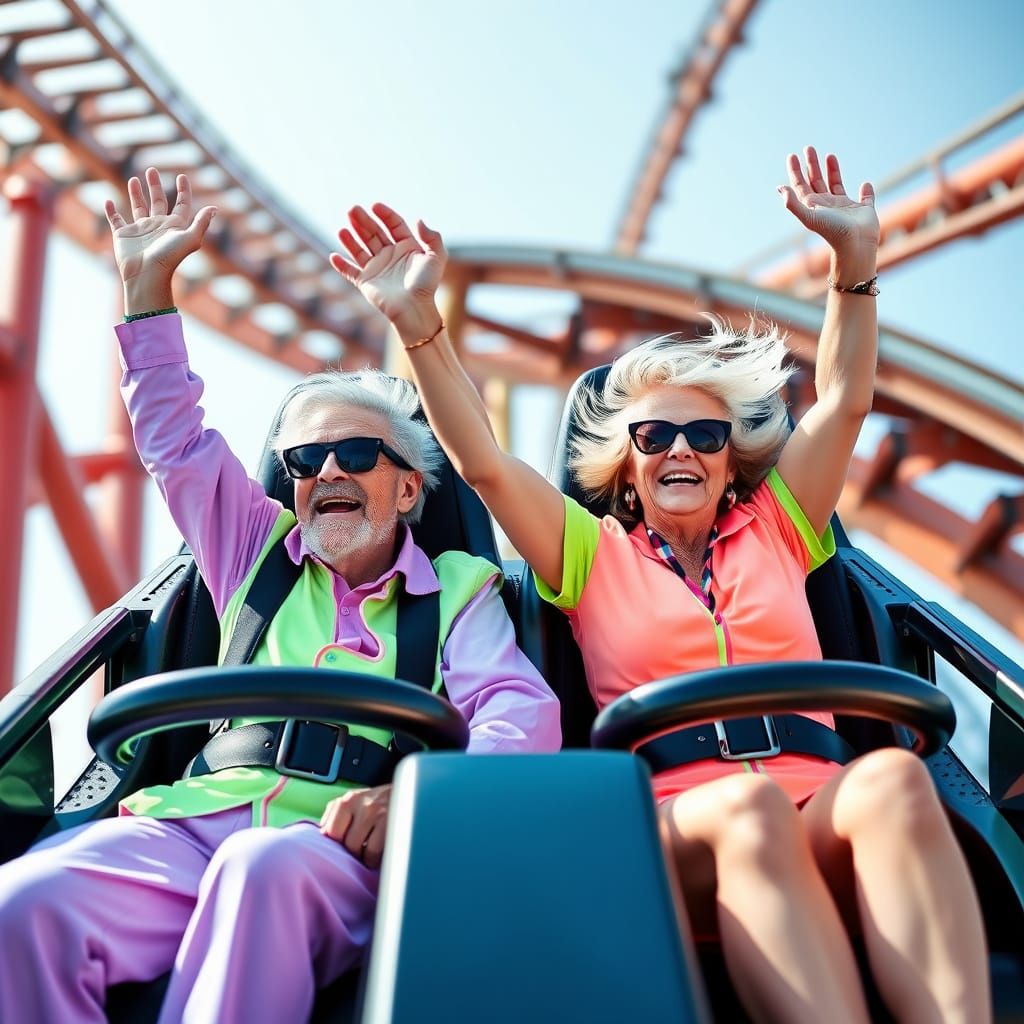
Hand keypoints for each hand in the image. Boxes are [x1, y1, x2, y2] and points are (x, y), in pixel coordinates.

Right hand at [104, 168, 216, 309]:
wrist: (147, 275)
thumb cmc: (170, 257)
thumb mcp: (190, 238)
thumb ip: (201, 223)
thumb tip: (214, 208)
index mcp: (175, 226)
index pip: (181, 205)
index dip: (183, 191)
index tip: (181, 177)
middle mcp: (158, 227)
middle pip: (158, 201)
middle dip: (155, 186)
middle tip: (152, 170)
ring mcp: (140, 230)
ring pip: (138, 207)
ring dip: (136, 194)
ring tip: (134, 179)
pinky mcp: (123, 235)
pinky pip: (116, 220)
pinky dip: (110, 211)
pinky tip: (108, 201)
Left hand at [320, 783, 390, 868]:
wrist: (413, 793)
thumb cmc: (381, 802)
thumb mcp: (357, 801)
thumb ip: (336, 814)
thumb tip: (322, 834)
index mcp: (348, 799)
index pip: (329, 832)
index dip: (337, 844)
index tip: (345, 845)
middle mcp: (361, 803)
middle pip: (343, 842)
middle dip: (351, 850)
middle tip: (360, 848)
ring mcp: (377, 813)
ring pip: (357, 849)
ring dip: (363, 855)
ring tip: (370, 850)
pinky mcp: (391, 824)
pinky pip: (373, 854)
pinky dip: (375, 859)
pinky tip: (380, 852)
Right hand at [329, 204, 445, 336]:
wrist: (414, 309)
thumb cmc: (426, 285)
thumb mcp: (437, 258)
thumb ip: (432, 237)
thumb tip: (418, 219)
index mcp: (407, 247)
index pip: (394, 225)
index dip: (385, 214)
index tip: (375, 206)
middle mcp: (390, 255)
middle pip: (373, 233)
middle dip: (363, 221)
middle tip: (352, 209)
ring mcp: (377, 268)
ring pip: (360, 248)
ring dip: (350, 238)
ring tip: (343, 228)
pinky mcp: (366, 282)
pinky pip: (350, 272)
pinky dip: (341, 265)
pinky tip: (334, 256)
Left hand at [778, 147, 878, 263]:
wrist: (855, 245)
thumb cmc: (831, 231)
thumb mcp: (809, 217)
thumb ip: (793, 204)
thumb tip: (780, 188)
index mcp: (814, 206)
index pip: (801, 186)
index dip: (795, 172)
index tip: (792, 156)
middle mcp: (827, 205)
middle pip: (816, 181)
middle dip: (811, 165)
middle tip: (808, 148)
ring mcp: (845, 207)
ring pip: (836, 184)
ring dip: (832, 170)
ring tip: (829, 154)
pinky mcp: (863, 209)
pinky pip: (865, 197)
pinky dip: (866, 191)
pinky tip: (864, 185)